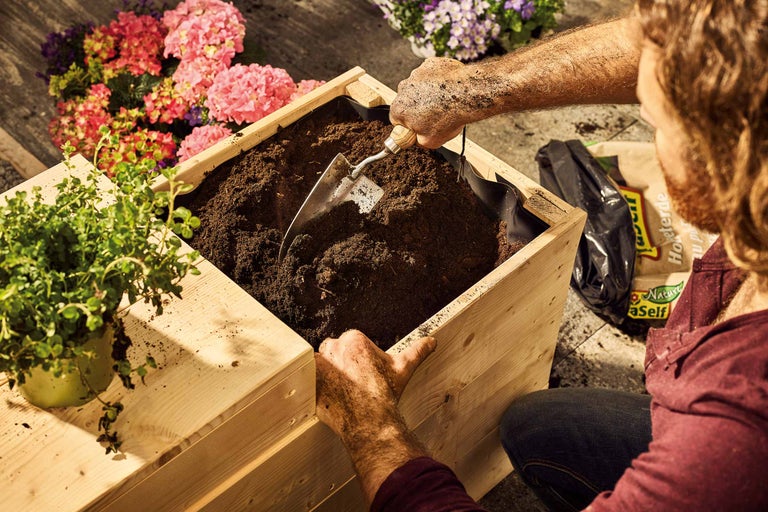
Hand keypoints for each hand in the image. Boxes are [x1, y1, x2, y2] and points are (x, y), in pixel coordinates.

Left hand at [314, 329, 436, 436]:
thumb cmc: (386, 393)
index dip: (357, 360)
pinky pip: (308, 380)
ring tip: (341, 391)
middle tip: (352, 382)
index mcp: (354, 339)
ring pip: (320, 365)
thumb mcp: (404, 368)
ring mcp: (320, 366)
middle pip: (333, 351)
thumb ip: (417, 351)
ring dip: (327, 374)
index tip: (362, 373)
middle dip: (339, 364)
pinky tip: (329, 397)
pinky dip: (315, 387)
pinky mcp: (310, 383)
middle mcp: (334, 348)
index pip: (350, 343)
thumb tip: (432, 341)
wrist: (371, 420)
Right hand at [389, 57, 468, 148]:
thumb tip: (413, 137)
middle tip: (435, 115)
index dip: (409, 125)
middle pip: (407, 102)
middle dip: (418, 108)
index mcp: (399, 108)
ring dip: (428, 94)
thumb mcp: (429, 142)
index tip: (420, 126)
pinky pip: (430, 75)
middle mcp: (403, 88)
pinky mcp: (429, 64)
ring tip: (444, 101)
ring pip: (419, 87)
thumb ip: (415, 140)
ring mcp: (416, 73)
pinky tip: (447, 89)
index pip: (397, 120)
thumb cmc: (449, 117)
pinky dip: (437, 81)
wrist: (468, 94)